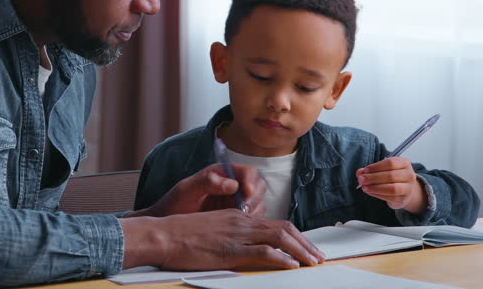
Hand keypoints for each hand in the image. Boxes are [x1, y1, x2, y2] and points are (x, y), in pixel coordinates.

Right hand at [120, 210, 325, 269]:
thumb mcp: (212, 230)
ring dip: (300, 250)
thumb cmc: (182, 235)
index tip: (306, 248)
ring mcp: (237, 235)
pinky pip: (262, 251)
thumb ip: (231, 234)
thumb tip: (246, 247)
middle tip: (318, 257)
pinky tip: (291, 265)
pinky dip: (280, 257)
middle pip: (283, 228)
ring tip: (312, 262)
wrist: (164, 234)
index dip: (295, 235)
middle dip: (305, 243)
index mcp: (238, 217)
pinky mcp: (230, 250)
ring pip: (278, 237)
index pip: (275, 223)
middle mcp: (241, 222)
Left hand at [132, 163, 266, 217]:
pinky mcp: (235, 219)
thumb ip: (206, 182)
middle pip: (258, 186)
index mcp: (221, 173)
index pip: (247, 171)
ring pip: (258, 203)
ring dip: (254, 211)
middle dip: (255, 197)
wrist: (167, 228)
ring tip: (238, 220)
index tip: (246, 193)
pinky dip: (251, 223)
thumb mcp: (186, 191)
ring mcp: (235, 203)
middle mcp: (232, 186)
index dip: (251, 180)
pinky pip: (252, 219)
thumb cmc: (173, 205)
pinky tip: (238, 229)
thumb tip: (231, 183)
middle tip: (243, 210)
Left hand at [356, 157, 426, 212]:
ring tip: (364, 187)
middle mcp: (409, 175)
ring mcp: (408, 188)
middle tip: (361, 179)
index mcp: (404, 163)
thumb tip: (360, 172)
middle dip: (373, 178)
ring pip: (392, 189)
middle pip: (391, 176)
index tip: (365, 170)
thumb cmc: (391, 176)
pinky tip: (370, 192)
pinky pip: (390, 198)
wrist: (404, 190)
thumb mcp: (382, 169)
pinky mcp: (403, 199)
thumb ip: (370, 170)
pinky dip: (377, 194)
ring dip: (375, 188)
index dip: (376, 167)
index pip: (390, 163)